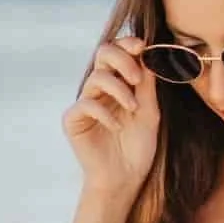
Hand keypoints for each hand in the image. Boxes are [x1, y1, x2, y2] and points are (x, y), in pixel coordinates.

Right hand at [63, 35, 161, 204]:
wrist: (124, 178)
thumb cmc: (137, 147)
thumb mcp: (149, 112)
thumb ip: (147, 84)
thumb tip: (148, 52)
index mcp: (119, 83)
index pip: (119, 52)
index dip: (129, 43)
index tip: (143, 46)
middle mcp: (100, 89)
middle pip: (103, 53)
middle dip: (122, 59)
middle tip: (137, 77)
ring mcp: (85, 102)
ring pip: (96, 78)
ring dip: (119, 90)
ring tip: (133, 109)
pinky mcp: (73, 120)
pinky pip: (86, 104)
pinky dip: (104, 113)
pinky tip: (116, 128)